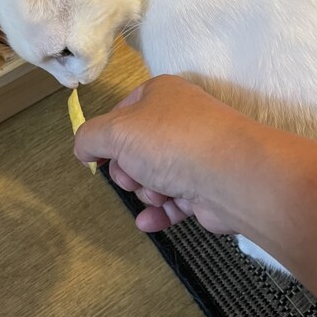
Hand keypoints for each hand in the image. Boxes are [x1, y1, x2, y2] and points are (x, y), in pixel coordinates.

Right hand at [74, 75, 259, 234]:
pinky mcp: (207, 185)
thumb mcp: (115, 132)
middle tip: (133, 176)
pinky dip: (161, 212)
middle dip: (128, 169)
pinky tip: (149, 222)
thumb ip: (89, 138)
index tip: (98, 158)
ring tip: (158, 194)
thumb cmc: (170, 142)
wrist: (232, 175)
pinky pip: (175, 200)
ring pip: (154, 176)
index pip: (120, 113)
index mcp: (160, 94)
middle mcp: (180, 119)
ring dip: (147, 191)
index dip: (106, 137)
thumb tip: (83, 150)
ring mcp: (197, 152)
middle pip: (136, 148)